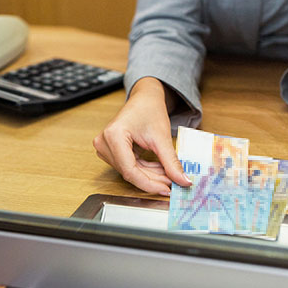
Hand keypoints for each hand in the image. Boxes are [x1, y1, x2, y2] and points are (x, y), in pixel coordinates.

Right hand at [93, 77, 191, 194]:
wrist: (144, 98)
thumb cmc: (149, 109)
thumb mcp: (162, 137)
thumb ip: (171, 162)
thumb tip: (182, 181)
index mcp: (113, 136)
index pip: (130, 170)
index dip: (149, 184)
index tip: (166, 189)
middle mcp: (104, 143)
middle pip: (130, 172)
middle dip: (153, 179)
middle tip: (173, 183)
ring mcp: (105, 147)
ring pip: (130, 172)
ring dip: (150, 175)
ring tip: (168, 174)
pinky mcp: (110, 150)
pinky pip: (129, 166)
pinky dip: (145, 170)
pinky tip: (160, 170)